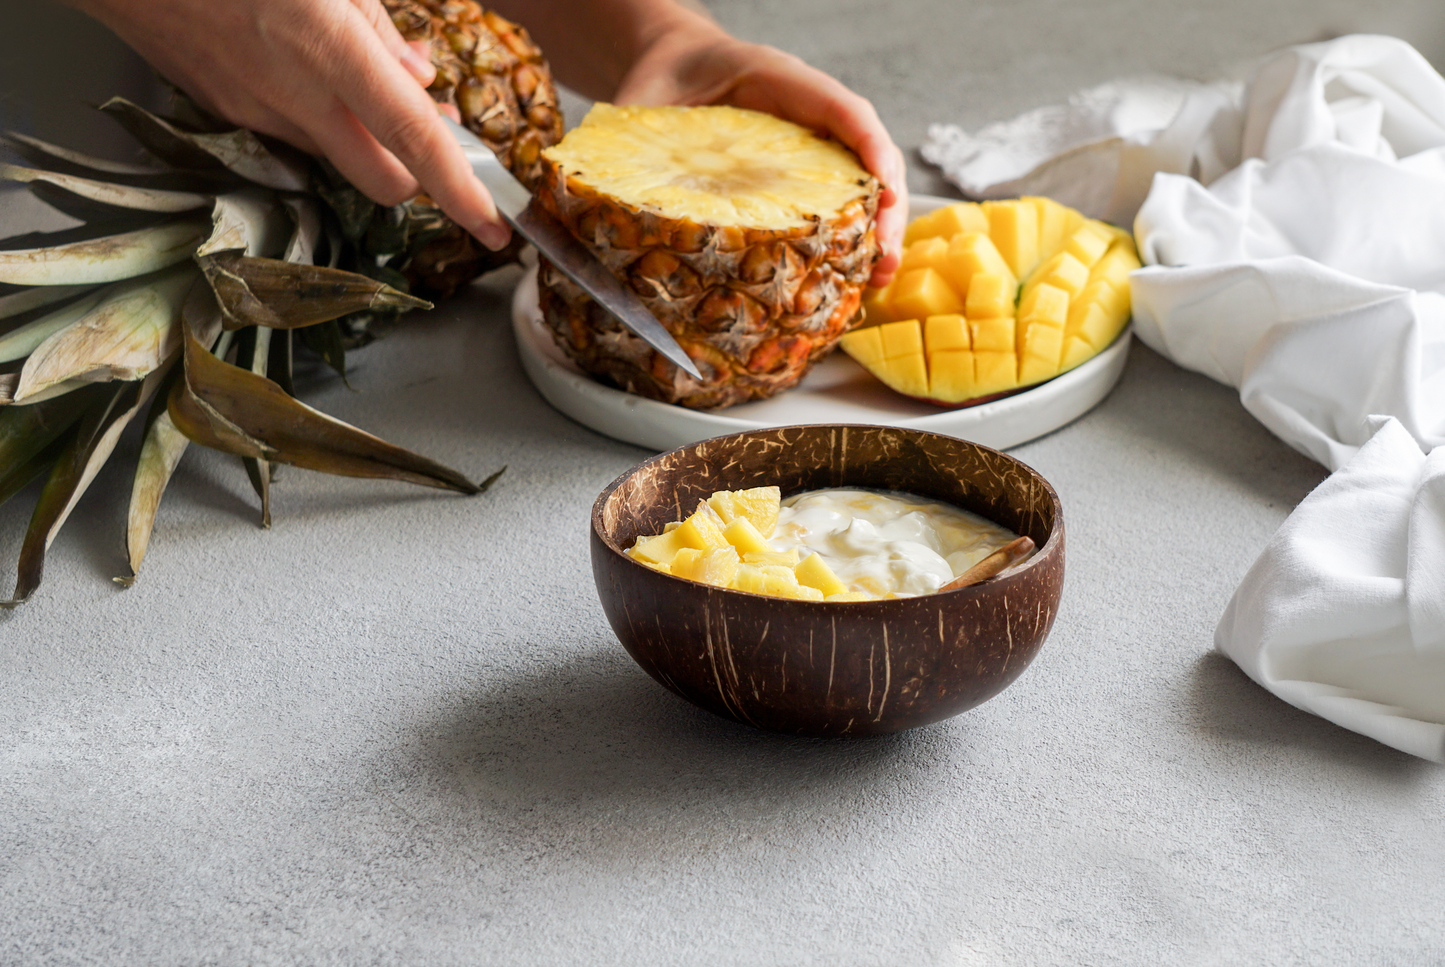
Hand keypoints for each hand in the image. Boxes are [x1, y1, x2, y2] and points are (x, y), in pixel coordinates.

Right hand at [67, 0, 511, 248]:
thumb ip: (378, 24)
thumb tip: (419, 74)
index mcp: (327, 47)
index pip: (413, 139)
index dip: (460, 190)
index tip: (493, 226)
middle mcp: (294, 94)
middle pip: (384, 181)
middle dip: (418, 177)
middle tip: (434, 140)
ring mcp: (256, 111)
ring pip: (339, 161)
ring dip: (367, 147)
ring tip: (364, 94)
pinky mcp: (226, 114)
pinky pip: (294, 137)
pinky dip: (320, 124)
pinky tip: (310, 80)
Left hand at [613, 13, 906, 287]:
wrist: (669, 67)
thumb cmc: (661, 81)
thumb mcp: (643, 101)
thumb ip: (633, 133)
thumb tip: (601, 187)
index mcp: (778, 80)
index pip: (840, 109)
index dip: (868, 148)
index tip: (884, 190)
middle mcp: (806, 114)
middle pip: (866, 156)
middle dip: (885, 209)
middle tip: (884, 260)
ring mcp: (808, 146)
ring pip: (860, 185)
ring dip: (874, 231)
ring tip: (877, 279)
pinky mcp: (799, 175)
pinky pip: (835, 202)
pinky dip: (848, 237)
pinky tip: (849, 275)